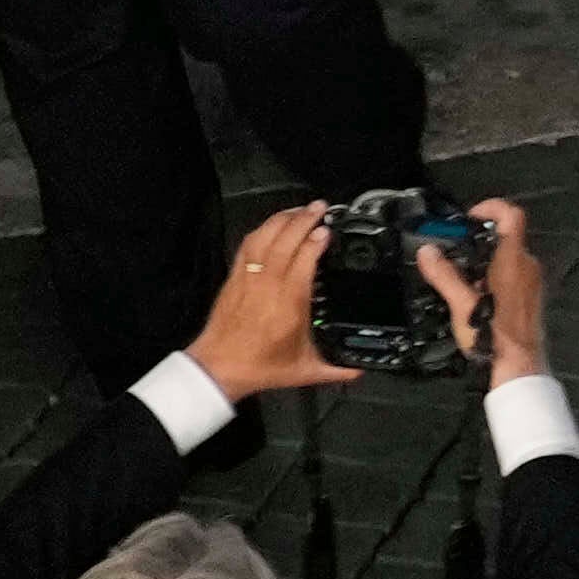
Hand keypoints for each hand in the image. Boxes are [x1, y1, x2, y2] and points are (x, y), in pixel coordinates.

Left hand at [192, 200, 348, 399]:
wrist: (218, 368)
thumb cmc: (260, 367)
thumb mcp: (304, 371)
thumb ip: (336, 370)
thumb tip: (361, 371)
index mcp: (289, 304)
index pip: (304, 260)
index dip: (317, 241)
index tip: (329, 231)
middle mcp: (268, 286)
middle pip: (285, 240)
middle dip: (303, 219)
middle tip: (320, 207)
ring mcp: (248, 279)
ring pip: (264, 238)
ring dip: (282, 219)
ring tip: (299, 210)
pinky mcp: (234, 279)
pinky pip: (247, 246)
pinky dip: (261, 230)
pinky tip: (273, 224)